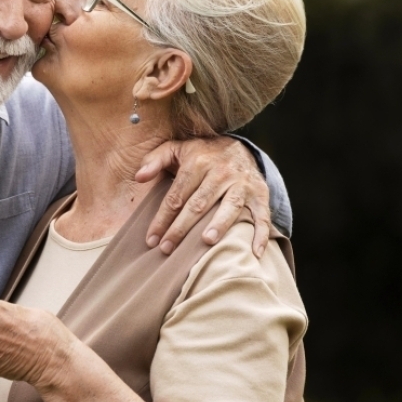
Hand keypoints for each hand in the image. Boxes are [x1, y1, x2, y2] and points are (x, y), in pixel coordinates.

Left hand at [136, 136, 270, 257]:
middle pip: (198, 204)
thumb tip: (139, 177)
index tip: (151, 240)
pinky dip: (260, 234)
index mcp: (197, 162)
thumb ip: (154, 160)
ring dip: (220, 224)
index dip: (162, 219)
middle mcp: (221, 172)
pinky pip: (262, 215)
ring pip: (230, 206)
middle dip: (181, 228)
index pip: (176, 196)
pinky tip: (255, 253)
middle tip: (167, 249)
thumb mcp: (175, 150)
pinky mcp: (260, 193)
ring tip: (206, 241)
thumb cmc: (198, 155)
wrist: (237, 148)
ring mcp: (242, 183)